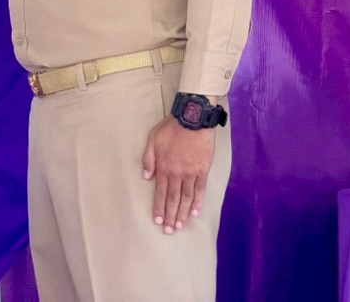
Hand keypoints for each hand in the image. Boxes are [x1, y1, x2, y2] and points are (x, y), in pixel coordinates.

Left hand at [142, 118, 214, 233]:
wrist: (193, 118)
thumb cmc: (172, 127)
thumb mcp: (152, 139)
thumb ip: (148, 159)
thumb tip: (146, 176)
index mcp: (164, 168)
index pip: (160, 194)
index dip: (158, 209)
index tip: (157, 221)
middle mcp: (177, 174)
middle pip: (173, 200)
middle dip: (170, 216)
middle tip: (169, 230)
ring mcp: (191, 173)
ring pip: (186, 198)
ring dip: (182, 213)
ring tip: (180, 225)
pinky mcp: (203, 169)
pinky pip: (200, 189)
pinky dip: (198, 202)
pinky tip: (195, 211)